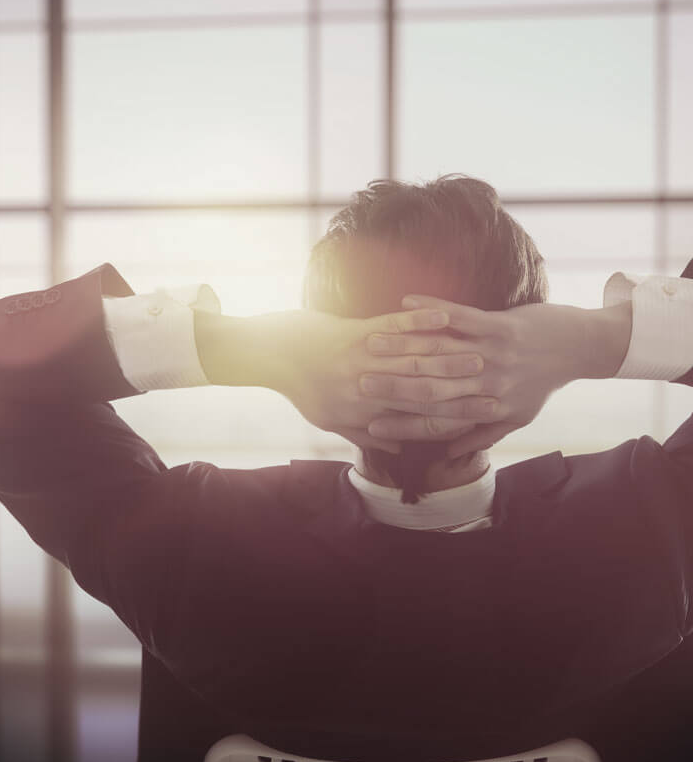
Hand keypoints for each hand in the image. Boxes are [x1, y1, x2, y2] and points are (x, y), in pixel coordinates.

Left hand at [247, 307, 487, 453]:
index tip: (477, 416)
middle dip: (459, 387)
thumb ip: (362, 434)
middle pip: (423, 389)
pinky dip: (421, 319)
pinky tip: (444, 317)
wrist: (270, 354)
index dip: (449, 418)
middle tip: (491, 387)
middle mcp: (368, 390)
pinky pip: (395, 324)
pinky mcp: (356, 330)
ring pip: (414, 358)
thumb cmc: (300, 388)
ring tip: (480, 352)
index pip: (415, 420)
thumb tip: (394, 445)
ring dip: (449, 354)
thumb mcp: (328, 420)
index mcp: (363, 415)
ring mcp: (363, 357)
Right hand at [362, 295, 631, 456]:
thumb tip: (447, 453)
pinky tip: (404, 301)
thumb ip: (481, 434)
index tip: (372, 427)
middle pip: (432, 390)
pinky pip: (460, 317)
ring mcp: (493, 354)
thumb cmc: (543, 382)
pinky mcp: (500, 326)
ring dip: (402, 346)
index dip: (404, 426)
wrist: (580, 346)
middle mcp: (488, 385)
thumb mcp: (518, 416)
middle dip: (392, 388)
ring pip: (439, 354)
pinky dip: (431, 309)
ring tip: (370, 343)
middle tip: (357, 385)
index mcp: (488, 409)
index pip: (437, 422)